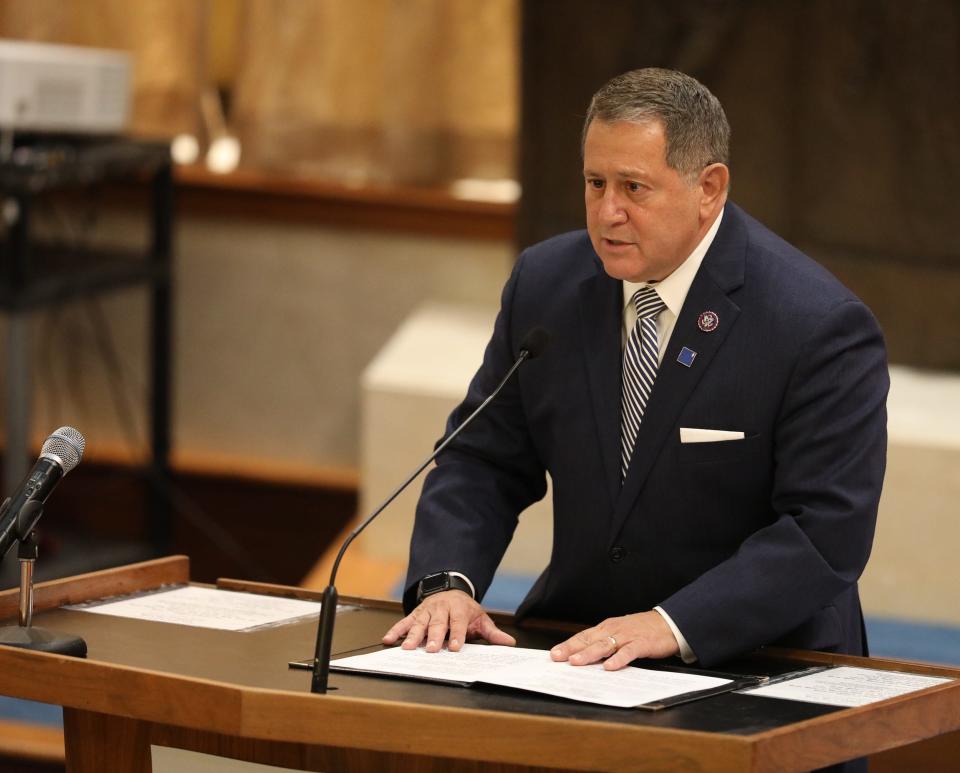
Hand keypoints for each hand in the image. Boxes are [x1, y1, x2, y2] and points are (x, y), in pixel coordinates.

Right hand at [382, 590, 515, 652]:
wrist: (451, 590)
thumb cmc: (466, 610)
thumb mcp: (481, 618)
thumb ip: (493, 632)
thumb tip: (509, 643)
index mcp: (459, 610)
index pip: (459, 623)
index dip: (458, 635)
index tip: (456, 647)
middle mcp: (442, 609)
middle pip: (438, 624)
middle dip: (434, 637)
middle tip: (431, 649)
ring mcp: (427, 611)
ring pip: (419, 623)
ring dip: (413, 635)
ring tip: (408, 647)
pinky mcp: (416, 613)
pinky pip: (405, 621)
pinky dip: (396, 630)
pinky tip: (389, 639)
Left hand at [550, 611, 678, 670]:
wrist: (669, 623)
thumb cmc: (642, 630)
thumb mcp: (620, 633)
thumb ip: (605, 643)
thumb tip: (585, 656)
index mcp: (607, 628)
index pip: (583, 636)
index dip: (568, 645)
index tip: (553, 654)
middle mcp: (614, 630)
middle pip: (589, 640)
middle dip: (572, 649)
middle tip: (557, 658)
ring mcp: (627, 636)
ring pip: (605, 645)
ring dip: (589, 654)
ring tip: (575, 661)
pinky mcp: (641, 643)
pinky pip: (628, 652)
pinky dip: (618, 659)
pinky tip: (610, 667)